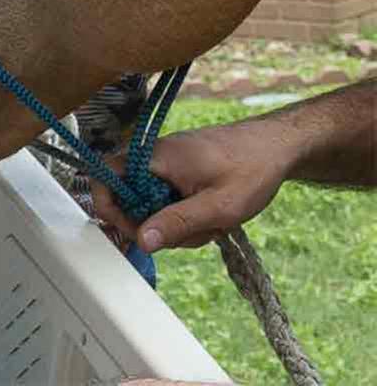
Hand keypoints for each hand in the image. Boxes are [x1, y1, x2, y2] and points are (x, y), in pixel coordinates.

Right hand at [92, 118, 293, 252]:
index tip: (136, 231)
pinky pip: (166, 198)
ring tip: (212, 223)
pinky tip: (211, 216)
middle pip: (129, 199)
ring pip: (151, 203)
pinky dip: (185, 214)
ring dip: (177, 224)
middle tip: (190, 234)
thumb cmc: (253, 168)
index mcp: (156, 158)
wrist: (280, 146)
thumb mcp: (218, 206)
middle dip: (156, 225)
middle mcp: (154, 157)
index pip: (106, 177)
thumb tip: (142, 241)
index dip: (110, 208)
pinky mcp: (177, 172)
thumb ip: (177, 223)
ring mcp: (166, 164)